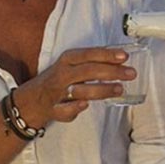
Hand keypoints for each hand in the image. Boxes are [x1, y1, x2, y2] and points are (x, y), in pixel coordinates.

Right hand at [17, 46, 135, 127]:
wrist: (33, 99)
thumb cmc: (60, 79)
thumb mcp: (73, 65)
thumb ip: (93, 62)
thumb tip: (121, 60)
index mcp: (67, 60)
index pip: (89, 54)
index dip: (107, 55)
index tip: (125, 56)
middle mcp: (62, 74)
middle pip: (88, 71)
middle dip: (111, 72)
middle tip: (131, 74)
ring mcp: (58, 92)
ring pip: (80, 90)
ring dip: (100, 90)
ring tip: (120, 89)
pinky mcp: (55, 109)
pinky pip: (65, 109)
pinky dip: (75, 107)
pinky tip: (86, 105)